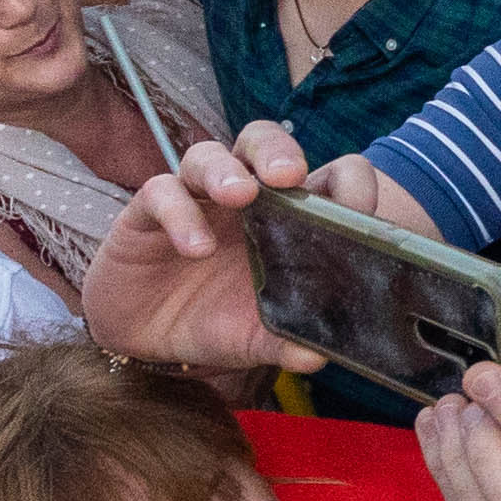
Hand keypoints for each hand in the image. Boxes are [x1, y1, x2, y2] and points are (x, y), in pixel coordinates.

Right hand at [78, 127, 342, 375]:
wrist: (145, 338)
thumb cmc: (214, 321)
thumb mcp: (254, 337)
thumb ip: (285, 342)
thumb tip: (317, 357)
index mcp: (285, 217)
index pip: (323, 175)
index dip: (344, 183)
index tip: (355, 209)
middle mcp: (243, 197)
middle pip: (262, 143)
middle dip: (278, 151)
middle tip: (289, 175)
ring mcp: (195, 199)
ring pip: (208, 156)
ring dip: (226, 172)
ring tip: (239, 196)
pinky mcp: (147, 211)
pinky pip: (161, 193)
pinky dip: (180, 214)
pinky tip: (195, 248)